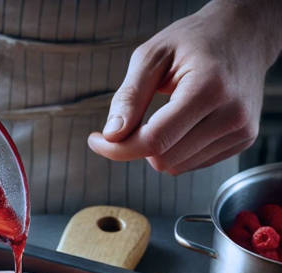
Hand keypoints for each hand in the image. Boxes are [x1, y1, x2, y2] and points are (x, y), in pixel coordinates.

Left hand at [87, 0, 281, 174]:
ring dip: (158, 150)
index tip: (97, 140)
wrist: (245, 35)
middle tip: (133, 121)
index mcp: (209, 87)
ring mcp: (240, 130)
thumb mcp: (153, 55)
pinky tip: (184, 124)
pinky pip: (191, 165)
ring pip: (175, 167)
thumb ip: (129, 97)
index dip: (118, 148)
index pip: (154, 140)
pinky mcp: (242, 141)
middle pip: (162, 158)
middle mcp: (231, 114)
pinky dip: (177, 150)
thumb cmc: (196, 41)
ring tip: (165, 115)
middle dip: (137, 145)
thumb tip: (112, 135)